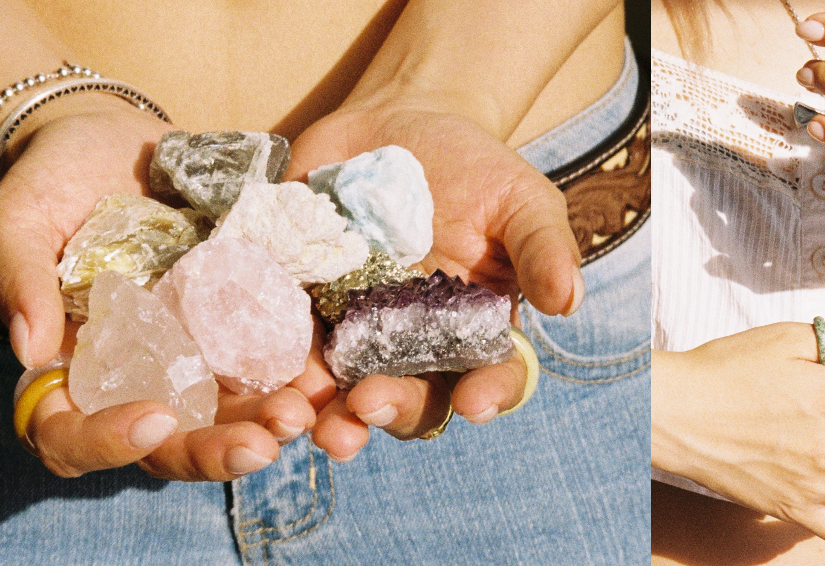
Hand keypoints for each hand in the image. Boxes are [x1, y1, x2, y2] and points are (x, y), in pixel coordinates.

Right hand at [0, 95, 317, 478]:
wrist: (115, 137)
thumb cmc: (51, 180)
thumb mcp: (20, 218)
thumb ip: (20, 278)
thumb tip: (32, 352)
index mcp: (69, 371)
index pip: (72, 435)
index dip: (107, 442)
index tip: (154, 419)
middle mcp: (133, 378)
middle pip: (166, 445)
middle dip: (213, 451)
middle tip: (262, 444)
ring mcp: (190, 357)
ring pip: (226, 415)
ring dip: (266, 424)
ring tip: (303, 413)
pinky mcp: (235, 326)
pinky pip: (268, 361)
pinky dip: (297, 375)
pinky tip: (325, 376)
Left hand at [288, 96, 578, 458]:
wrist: (402, 122)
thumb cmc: (475, 167)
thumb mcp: (520, 198)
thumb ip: (542, 248)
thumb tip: (568, 302)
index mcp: (473, 332)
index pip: (488, 377)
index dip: (486, 394)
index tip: (476, 402)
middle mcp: (413, 345)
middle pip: (405, 396)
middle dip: (386, 410)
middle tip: (367, 409)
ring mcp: (353, 328)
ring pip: (337, 387)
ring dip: (320, 408)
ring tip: (305, 415)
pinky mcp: (300, 302)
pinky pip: (281, 338)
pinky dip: (268, 357)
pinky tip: (256, 364)